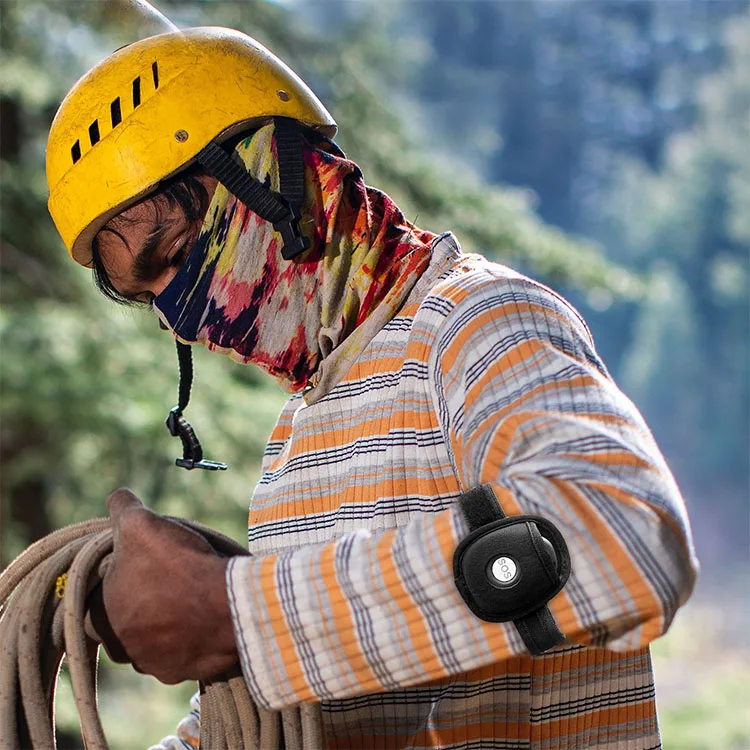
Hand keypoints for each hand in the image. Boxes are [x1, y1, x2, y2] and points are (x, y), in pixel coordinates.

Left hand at [92, 488, 237, 683]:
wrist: (229, 607)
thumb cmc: (177, 567)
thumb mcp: (141, 524)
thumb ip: (122, 508)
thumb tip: (117, 497)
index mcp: (100, 620)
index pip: (93, 599)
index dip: (112, 577)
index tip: (135, 562)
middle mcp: (121, 650)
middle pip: (125, 618)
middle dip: (141, 598)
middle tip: (165, 574)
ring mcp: (154, 665)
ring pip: (153, 636)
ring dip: (166, 618)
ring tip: (189, 591)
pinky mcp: (184, 672)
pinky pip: (182, 649)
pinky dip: (190, 633)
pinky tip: (203, 611)